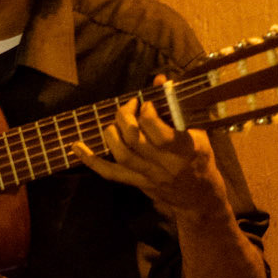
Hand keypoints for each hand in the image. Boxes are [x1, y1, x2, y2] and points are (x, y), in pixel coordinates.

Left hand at [71, 77, 231, 223]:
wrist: (200, 198)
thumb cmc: (200, 158)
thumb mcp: (197, 131)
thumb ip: (177, 106)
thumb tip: (159, 79)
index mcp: (183, 149)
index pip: (157, 129)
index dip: (146, 112)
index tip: (146, 103)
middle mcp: (164, 165)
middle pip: (134, 140)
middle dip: (125, 117)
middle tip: (129, 107)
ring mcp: (149, 176)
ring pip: (121, 155)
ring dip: (111, 133)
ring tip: (115, 122)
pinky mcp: (137, 184)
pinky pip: (110, 173)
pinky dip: (91, 160)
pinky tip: (76, 146)